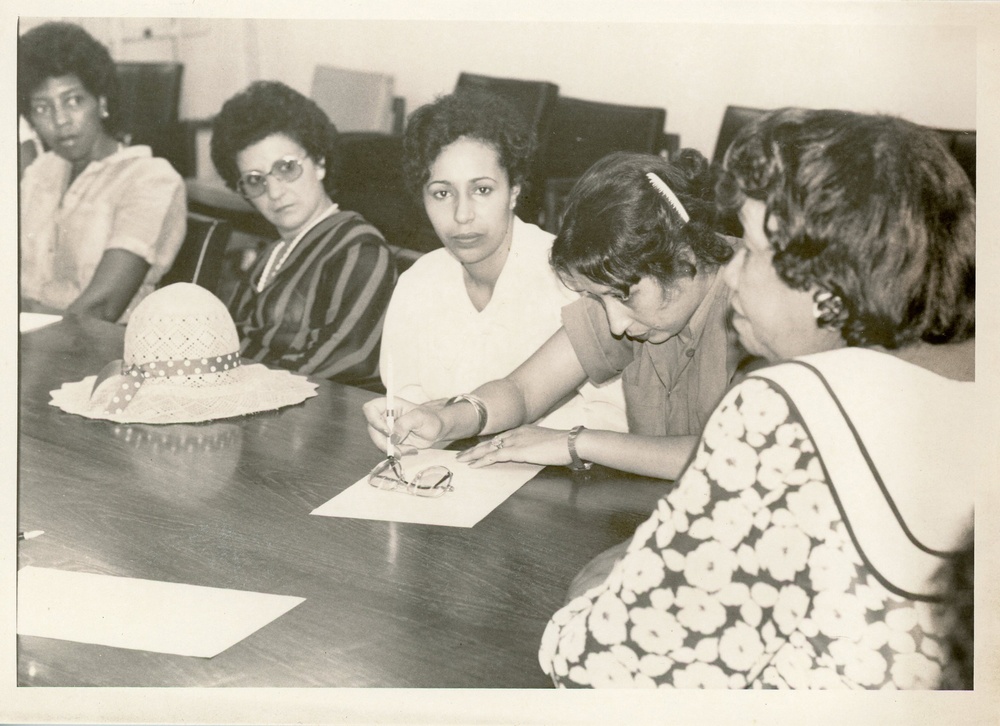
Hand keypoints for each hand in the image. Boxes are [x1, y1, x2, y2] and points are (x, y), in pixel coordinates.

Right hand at [362, 396, 445, 453]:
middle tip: (398, 449)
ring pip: (378, 441)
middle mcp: (385, 417)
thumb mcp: (420, 418)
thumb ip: (405, 424)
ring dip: (393, 449)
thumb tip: (393, 437)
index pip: (370, 409)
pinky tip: (410, 449)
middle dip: (384, 442)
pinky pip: (387, 449)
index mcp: (390, 405)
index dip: (374, 421)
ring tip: (410, 448)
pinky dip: (397, 452)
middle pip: (372, 429)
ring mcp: (386, 429)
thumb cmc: (430, 419)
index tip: (388, 432)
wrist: (437, 430)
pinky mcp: (390, 440)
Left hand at [456, 425, 572, 468]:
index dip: (486, 444)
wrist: (571, 443)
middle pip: (490, 441)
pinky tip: (474, 465)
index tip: (475, 449)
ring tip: (462, 460)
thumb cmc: (563, 446)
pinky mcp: (518, 451)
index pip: (499, 438)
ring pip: (488, 448)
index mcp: (523, 430)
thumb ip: (534, 447)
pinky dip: (483, 460)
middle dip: (474, 449)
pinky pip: (495, 456)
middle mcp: (516, 433)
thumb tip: (531, 453)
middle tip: (461, 455)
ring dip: (473, 455)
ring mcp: (516, 441)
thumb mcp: (544, 444)